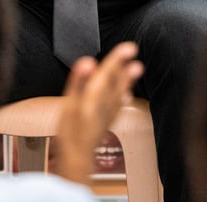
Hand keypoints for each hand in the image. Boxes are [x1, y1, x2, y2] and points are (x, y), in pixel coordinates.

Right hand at [52, 41, 144, 184]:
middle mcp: (104, 103)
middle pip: (115, 80)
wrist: (77, 158)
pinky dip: (123, 98)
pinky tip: (126, 95)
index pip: (108, 72)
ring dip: (127, 80)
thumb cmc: (71, 132)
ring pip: (119, 92)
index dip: (118, 58)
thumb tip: (88, 62)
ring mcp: (107, 114)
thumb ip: (78, 81)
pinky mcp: (106, 122)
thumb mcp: (69, 104)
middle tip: (134, 51)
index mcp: (95, 95)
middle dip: (124, 66)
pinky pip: (118, 106)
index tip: (128, 47)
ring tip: (136, 68)